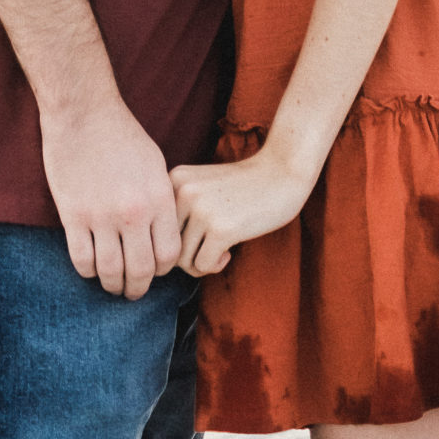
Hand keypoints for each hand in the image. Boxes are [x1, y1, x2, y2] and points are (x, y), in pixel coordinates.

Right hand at [42, 98, 182, 298]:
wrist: (84, 112)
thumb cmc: (122, 136)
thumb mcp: (155, 165)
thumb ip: (160, 202)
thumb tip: (162, 237)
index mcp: (158, 198)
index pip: (169, 255)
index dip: (163, 271)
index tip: (155, 271)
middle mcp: (133, 211)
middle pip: (142, 270)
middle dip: (138, 288)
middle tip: (133, 290)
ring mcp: (101, 216)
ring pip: (111, 272)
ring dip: (113, 285)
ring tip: (112, 285)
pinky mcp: (73, 216)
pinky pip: (82, 260)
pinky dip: (88, 271)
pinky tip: (92, 268)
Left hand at [169, 145, 313, 276]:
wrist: (282, 172)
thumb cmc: (242, 186)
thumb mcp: (201, 187)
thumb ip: (179, 212)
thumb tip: (161, 261)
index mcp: (175, 178)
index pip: (156, 226)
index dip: (175, 239)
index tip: (197, 237)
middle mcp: (183, 192)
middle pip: (166, 245)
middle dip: (187, 256)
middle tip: (208, 249)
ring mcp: (201, 210)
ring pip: (182, 260)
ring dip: (201, 263)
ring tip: (220, 251)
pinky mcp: (221, 229)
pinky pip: (203, 265)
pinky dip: (215, 266)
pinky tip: (229, 252)